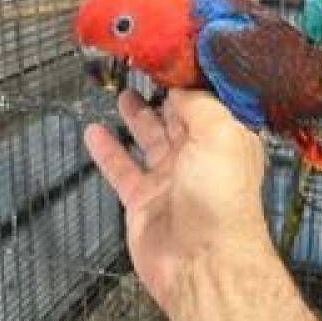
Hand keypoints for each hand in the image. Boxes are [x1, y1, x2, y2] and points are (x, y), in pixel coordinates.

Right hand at [84, 88, 265, 317]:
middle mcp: (201, 157)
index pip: (209, 102)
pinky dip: (108, 150)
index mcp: (227, 139)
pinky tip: (94, 131)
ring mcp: (172, 179)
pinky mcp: (144, 200)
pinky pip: (122, 168)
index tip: (171, 58)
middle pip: (178, 117)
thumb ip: (199, 105)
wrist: (202, 263)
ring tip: (124, 92)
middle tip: (144, 70)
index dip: (190, 81)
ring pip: (150, 139)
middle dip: (163, 94)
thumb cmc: (221, 198)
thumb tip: (179, 90)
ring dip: (137, 116)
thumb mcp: (220, 134)